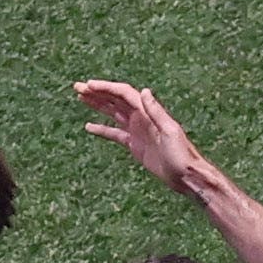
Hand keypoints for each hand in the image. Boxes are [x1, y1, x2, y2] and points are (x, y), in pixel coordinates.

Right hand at [76, 80, 205, 191]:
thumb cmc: (182, 154)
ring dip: (97, 105)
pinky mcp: (134, 145)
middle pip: (114, 100)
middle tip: (77, 87)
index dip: (106, 88)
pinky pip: (114, 134)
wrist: (186, 175)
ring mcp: (136, 130)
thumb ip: (156, 112)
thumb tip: (144, 91)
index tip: (88, 86)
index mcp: (147, 112)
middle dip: (97, 93)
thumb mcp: (170, 131)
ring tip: (80, 98)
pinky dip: (102, 129)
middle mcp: (140, 118)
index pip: (123, 94)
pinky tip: (89, 126)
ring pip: (112, 113)